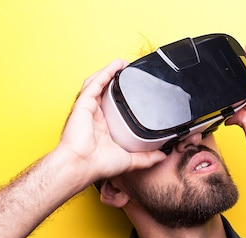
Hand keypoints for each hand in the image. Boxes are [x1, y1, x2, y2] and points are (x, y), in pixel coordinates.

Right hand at [57, 59, 166, 188]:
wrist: (82, 165)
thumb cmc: (98, 165)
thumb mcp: (130, 161)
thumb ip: (146, 158)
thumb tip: (162, 155)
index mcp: (104, 128)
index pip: (114, 107)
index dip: (123, 97)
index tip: (136, 92)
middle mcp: (95, 116)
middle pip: (106, 92)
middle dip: (117, 81)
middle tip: (131, 74)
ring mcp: (88, 108)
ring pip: (99, 84)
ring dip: (110, 72)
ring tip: (124, 64)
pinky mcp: (84, 103)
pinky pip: (95, 83)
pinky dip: (105, 72)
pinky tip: (116, 65)